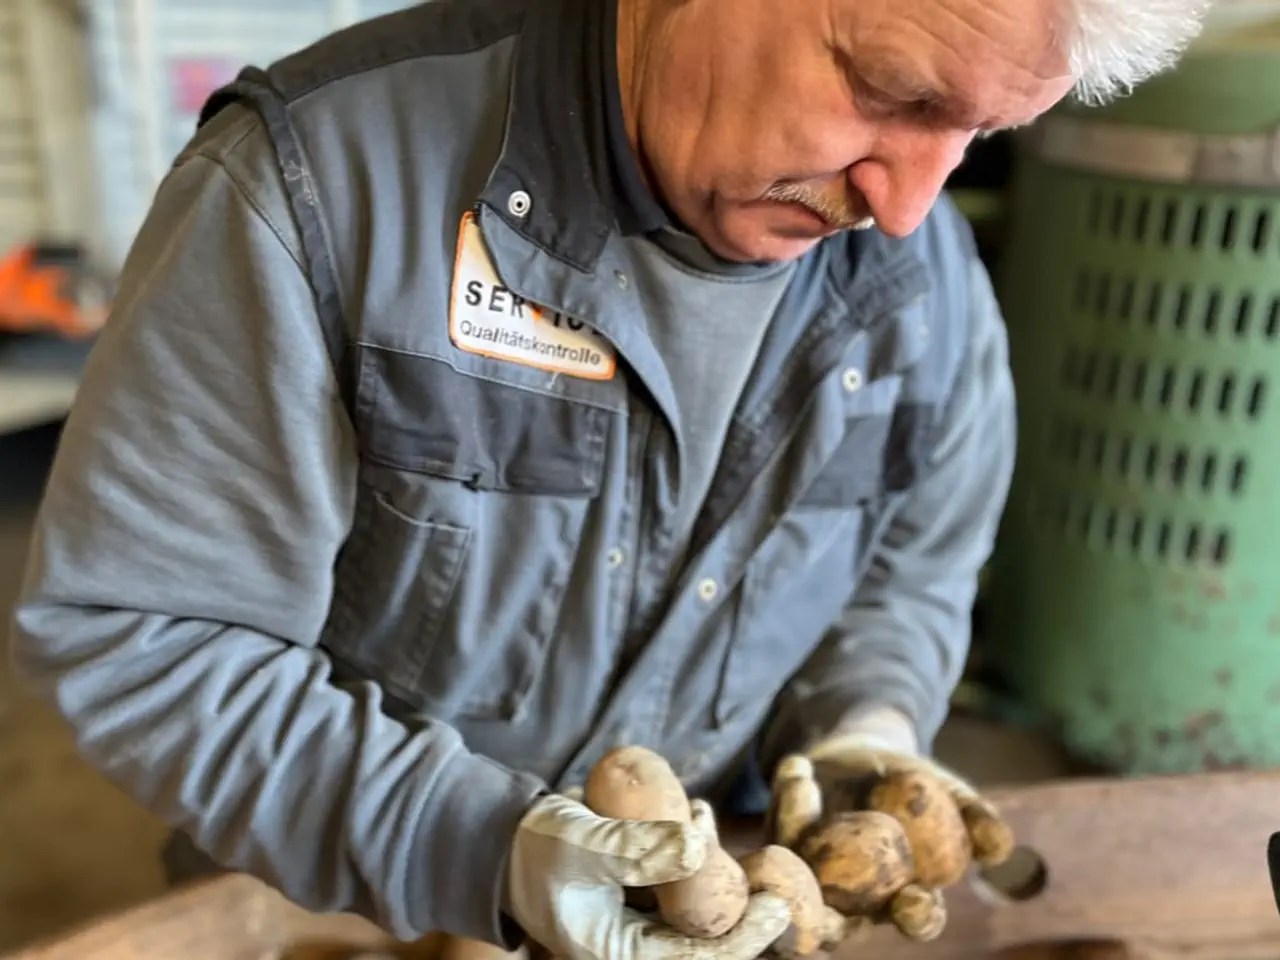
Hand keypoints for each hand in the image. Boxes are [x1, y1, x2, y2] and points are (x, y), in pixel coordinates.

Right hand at [506, 792, 791, 959]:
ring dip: (715, 869)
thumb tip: (699, 845)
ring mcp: (638, 917)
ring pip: (696, 903)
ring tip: (712, 820)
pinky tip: (696, 812)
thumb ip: (636, 848)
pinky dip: (693, 847)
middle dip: (737, 901)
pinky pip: (680, 878)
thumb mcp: (583, 846)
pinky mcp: (640, 889)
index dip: (743, 939)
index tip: (776, 907)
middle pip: (705, 936)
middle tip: (768, 868)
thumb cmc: (535, 848)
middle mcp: (634, 943)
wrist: (502, 838)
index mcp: (619, 954)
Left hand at [766, 708, 1013, 941]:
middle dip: (829, 918)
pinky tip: (798, 766)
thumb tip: (1000, 845)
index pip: (915, 918)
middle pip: (841, 923)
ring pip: (799, 874)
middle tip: (826, 899)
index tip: (917, 898)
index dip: (917, 915)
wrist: (870, 755)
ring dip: (797, 833)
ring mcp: (812, 875)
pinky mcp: (783, 843)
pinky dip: (787, 798)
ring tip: (804, 787)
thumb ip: (976, 819)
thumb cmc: (918, 786)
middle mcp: (853, 899)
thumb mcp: (950, 796)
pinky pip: (781, 828)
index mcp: (903, 896)